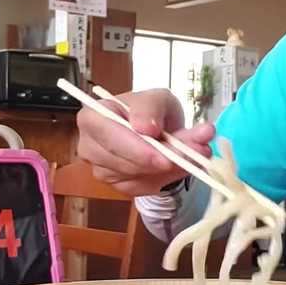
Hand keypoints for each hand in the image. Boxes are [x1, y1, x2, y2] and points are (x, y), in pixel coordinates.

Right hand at [76, 88, 214, 195]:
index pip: (107, 134)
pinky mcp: (120, 186)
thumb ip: (152, 107)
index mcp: (92, 117)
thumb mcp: (157, 97)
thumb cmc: (151, 111)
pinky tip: (179, 165)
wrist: (159, 130)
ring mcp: (103, 170)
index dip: (136, 148)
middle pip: (123, 161)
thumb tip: (147, 127)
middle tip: (193, 155)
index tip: (164, 155)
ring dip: (170, 168)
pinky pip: (146, 187)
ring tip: (194, 155)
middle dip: (160, 160)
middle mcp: (91, 147)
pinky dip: (168, 177)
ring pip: (138, 176)